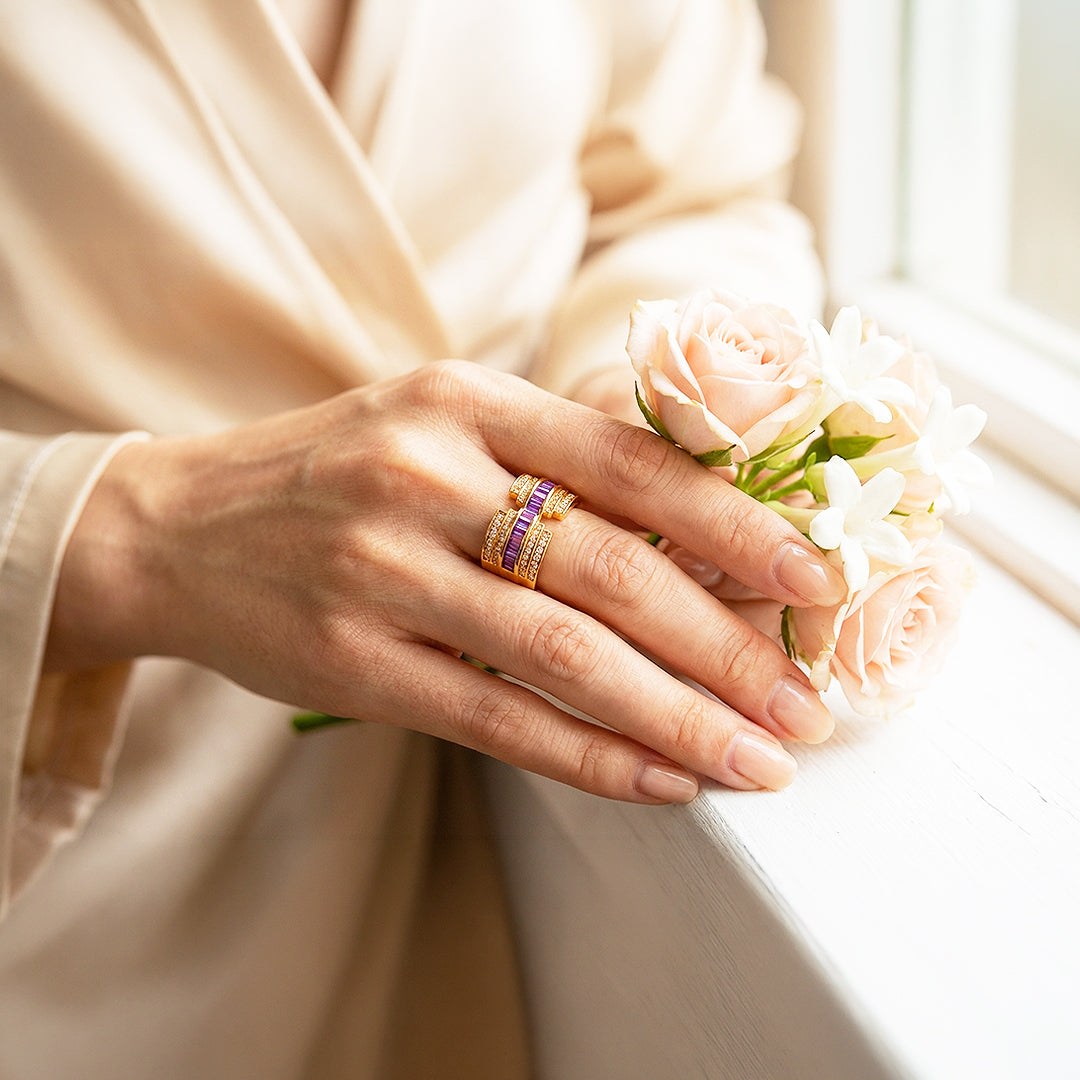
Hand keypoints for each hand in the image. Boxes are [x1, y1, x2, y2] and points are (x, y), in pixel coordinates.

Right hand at [47, 362, 844, 802]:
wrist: (171, 527)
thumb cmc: (333, 471)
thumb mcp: (435, 421)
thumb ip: (550, 457)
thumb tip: (701, 525)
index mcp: (464, 400)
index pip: (631, 463)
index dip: (735, 525)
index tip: (813, 581)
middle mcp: (425, 475)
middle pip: (613, 569)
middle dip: (728, 646)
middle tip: (806, 704)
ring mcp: (382, 571)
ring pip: (564, 655)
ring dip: (679, 718)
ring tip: (759, 762)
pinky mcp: (350, 661)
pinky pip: (496, 720)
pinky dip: (591, 757)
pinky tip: (662, 781)